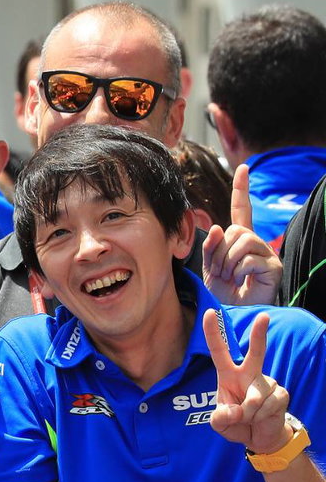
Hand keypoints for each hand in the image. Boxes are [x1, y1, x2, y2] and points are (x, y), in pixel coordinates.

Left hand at [202, 165, 281, 304]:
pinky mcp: (273, 266)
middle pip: (234, 231)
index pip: (241, 210)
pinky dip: (238, 272)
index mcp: (239, 239)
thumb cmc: (222, 292)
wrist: (232, 313)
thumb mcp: (209, 268)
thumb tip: (217, 226)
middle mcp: (255, 242)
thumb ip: (210, 247)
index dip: (241, 189)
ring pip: (242, 242)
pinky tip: (240, 282)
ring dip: (228, 263)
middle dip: (220, 253)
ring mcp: (267, 253)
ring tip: (230, 277)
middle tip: (221, 272)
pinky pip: (248, 260)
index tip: (243, 168)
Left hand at [202, 309, 291, 453]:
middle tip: (263, 316)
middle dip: (259, 335)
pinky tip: (261, 418)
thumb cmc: (236, 423)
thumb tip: (234, 411)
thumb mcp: (220, 423)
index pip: (219, 352)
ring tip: (249, 418)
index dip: (213, 333)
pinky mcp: (281, 394)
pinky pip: (265, 407)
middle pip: (256, 353)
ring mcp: (267, 383)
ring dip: (248, 414)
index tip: (210, 312)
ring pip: (254, 397)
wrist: (259, 436)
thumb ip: (220, 418)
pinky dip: (259, 418)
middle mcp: (249, 375)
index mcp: (229, 376)